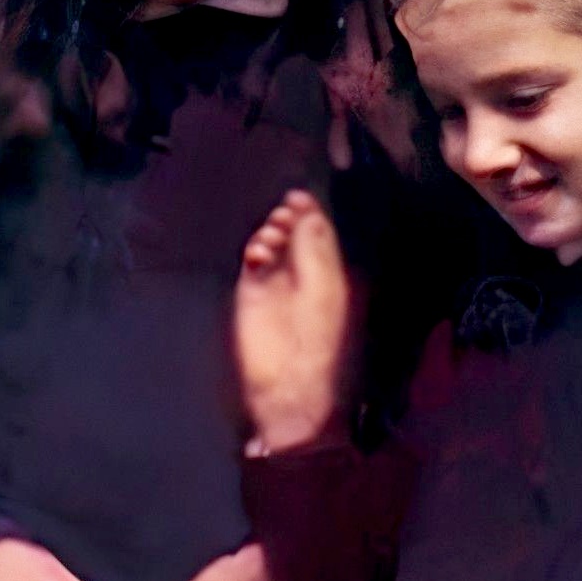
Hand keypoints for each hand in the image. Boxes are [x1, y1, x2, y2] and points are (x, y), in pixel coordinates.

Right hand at [235, 188, 354, 452]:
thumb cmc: (316, 341)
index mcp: (328, 274)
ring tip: (271, 237)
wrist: (289, 384)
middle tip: (283, 214)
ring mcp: (276, 284)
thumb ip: (313, 249)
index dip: (310, 213)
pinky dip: (255, 251)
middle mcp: (302, 276)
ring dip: (271, 232)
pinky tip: (258, 254)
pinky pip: (253, 261)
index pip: (319, 234)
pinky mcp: (253, 294)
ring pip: (272, 243)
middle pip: (294, 234)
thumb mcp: (322, 289)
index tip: (299, 197)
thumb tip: (308, 212)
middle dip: (288, 219)